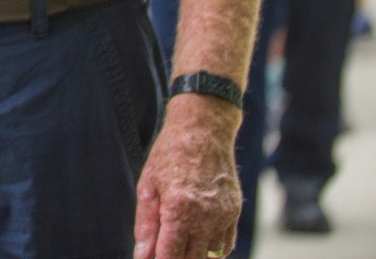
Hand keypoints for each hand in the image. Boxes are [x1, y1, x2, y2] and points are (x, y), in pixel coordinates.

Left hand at [133, 96, 242, 258]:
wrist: (203, 130)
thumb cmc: (169, 154)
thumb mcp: (148, 186)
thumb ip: (146, 225)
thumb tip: (142, 257)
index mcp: (179, 209)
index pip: (170, 256)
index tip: (151, 258)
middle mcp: (205, 217)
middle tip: (162, 250)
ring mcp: (223, 216)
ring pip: (210, 256)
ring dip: (194, 255)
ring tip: (178, 242)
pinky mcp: (234, 212)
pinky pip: (225, 245)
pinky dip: (212, 249)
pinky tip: (197, 240)